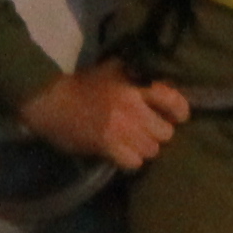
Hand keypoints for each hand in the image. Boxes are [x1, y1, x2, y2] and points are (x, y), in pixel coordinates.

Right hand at [22, 63, 189, 169]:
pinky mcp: (107, 146)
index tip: (178, 117)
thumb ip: (139, 77)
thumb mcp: (114, 71)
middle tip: (148, 132)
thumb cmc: (84, 85)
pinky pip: (134, 162)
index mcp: (136, 86)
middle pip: (166, 132)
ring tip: (134, 144)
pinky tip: (123, 154)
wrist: (53, 102)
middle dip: (158, 133)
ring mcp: (121, 129)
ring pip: (152, 150)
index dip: (180, 111)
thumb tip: (164, 84)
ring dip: (144, 148)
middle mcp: (133, 107)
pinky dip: (131, 160)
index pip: (173, 100)